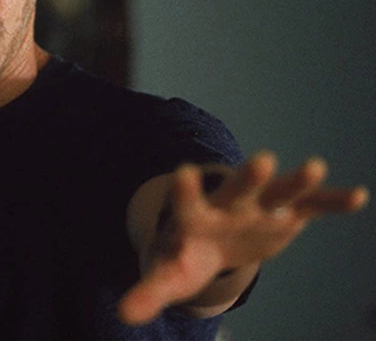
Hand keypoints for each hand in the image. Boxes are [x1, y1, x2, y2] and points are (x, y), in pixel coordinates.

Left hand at [118, 151, 368, 324]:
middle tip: (261, 160)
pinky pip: (310, 205)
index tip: (181, 172)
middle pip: (237, 187)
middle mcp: (228, 204)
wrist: (211, 237)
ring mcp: (259, 206)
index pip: (186, 202)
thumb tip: (124, 316)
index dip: (185, 190)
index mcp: (195, 217)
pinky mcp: (285, 214)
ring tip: (314, 166)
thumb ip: (149, 290)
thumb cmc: (187, 254)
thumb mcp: (170, 274)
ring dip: (295, 180)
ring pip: (277, 189)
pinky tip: (356, 196)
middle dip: (249, 177)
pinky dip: (330, 201)